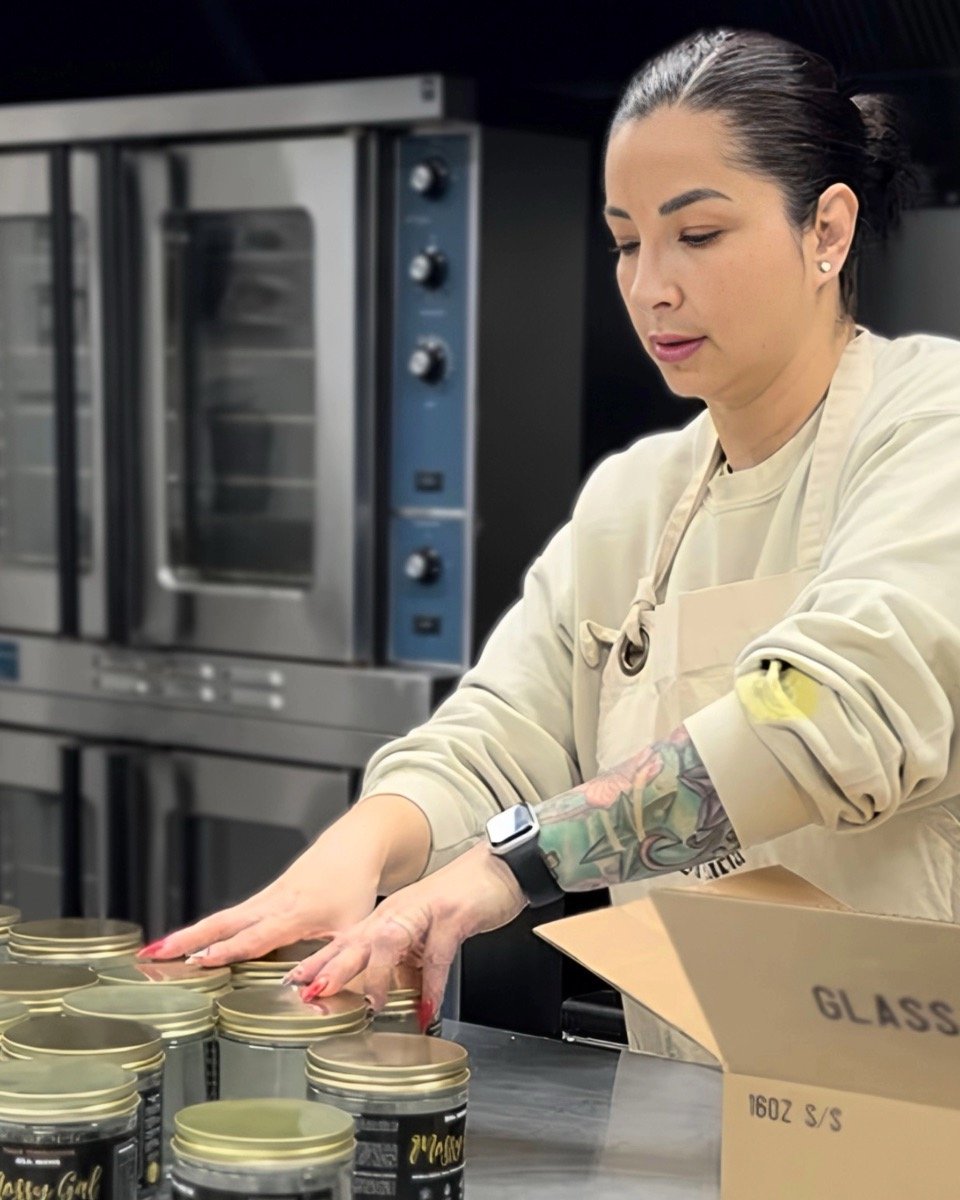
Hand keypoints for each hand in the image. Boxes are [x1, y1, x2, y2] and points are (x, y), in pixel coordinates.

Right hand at [140, 795, 429, 966]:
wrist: (355, 846)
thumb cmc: (355, 887)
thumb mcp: (354, 929)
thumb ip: (337, 962)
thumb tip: (317, 994)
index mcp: (294, 914)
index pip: (254, 936)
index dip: (227, 950)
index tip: (198, 961)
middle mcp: (273, 904)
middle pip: (222, 923)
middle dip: (186, 940)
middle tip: (152, 954)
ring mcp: (265, 898)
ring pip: (220, 918)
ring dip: (186, 935)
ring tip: (151, 953)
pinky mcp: (264, 896)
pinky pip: (230, 915)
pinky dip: (204, 928)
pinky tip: (184, 944)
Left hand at [284, 842, 525, 1023]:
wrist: (499, 869)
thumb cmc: (462, 900)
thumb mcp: (424, 934)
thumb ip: (405, 961)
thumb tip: (388, 995)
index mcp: (387, 917)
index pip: (345, 941)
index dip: (318, 962)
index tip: (292, 983)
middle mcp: (398, 912)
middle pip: (356, 940)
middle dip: (331, 967)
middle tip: (310, 992)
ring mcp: (423, 911)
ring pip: (389, 941)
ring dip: (377, 974)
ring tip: (372, 1007)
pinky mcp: (451, 915)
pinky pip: (438, 954)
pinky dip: (432, 984)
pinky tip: (429, 1008)